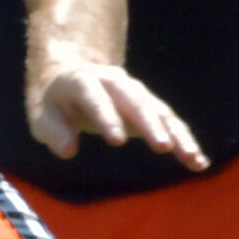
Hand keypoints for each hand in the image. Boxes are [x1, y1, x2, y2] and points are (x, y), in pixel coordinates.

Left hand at [29, 61, 208, 169]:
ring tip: (192, 158)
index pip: (96, 97)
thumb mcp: (41, 116)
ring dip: (178, 134)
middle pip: (135, 101)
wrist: (71, 76)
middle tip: (164, 148)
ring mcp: (136, 93)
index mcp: (84, 81)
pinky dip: (185, 140)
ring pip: (160, 111)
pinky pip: (171, 122)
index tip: (116, 141)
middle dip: (150, 124)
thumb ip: (53, 131)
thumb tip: (68, 150)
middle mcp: (115, 82)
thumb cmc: (53, 104)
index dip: (106, 117)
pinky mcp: (150, 107)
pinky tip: (198, 162)